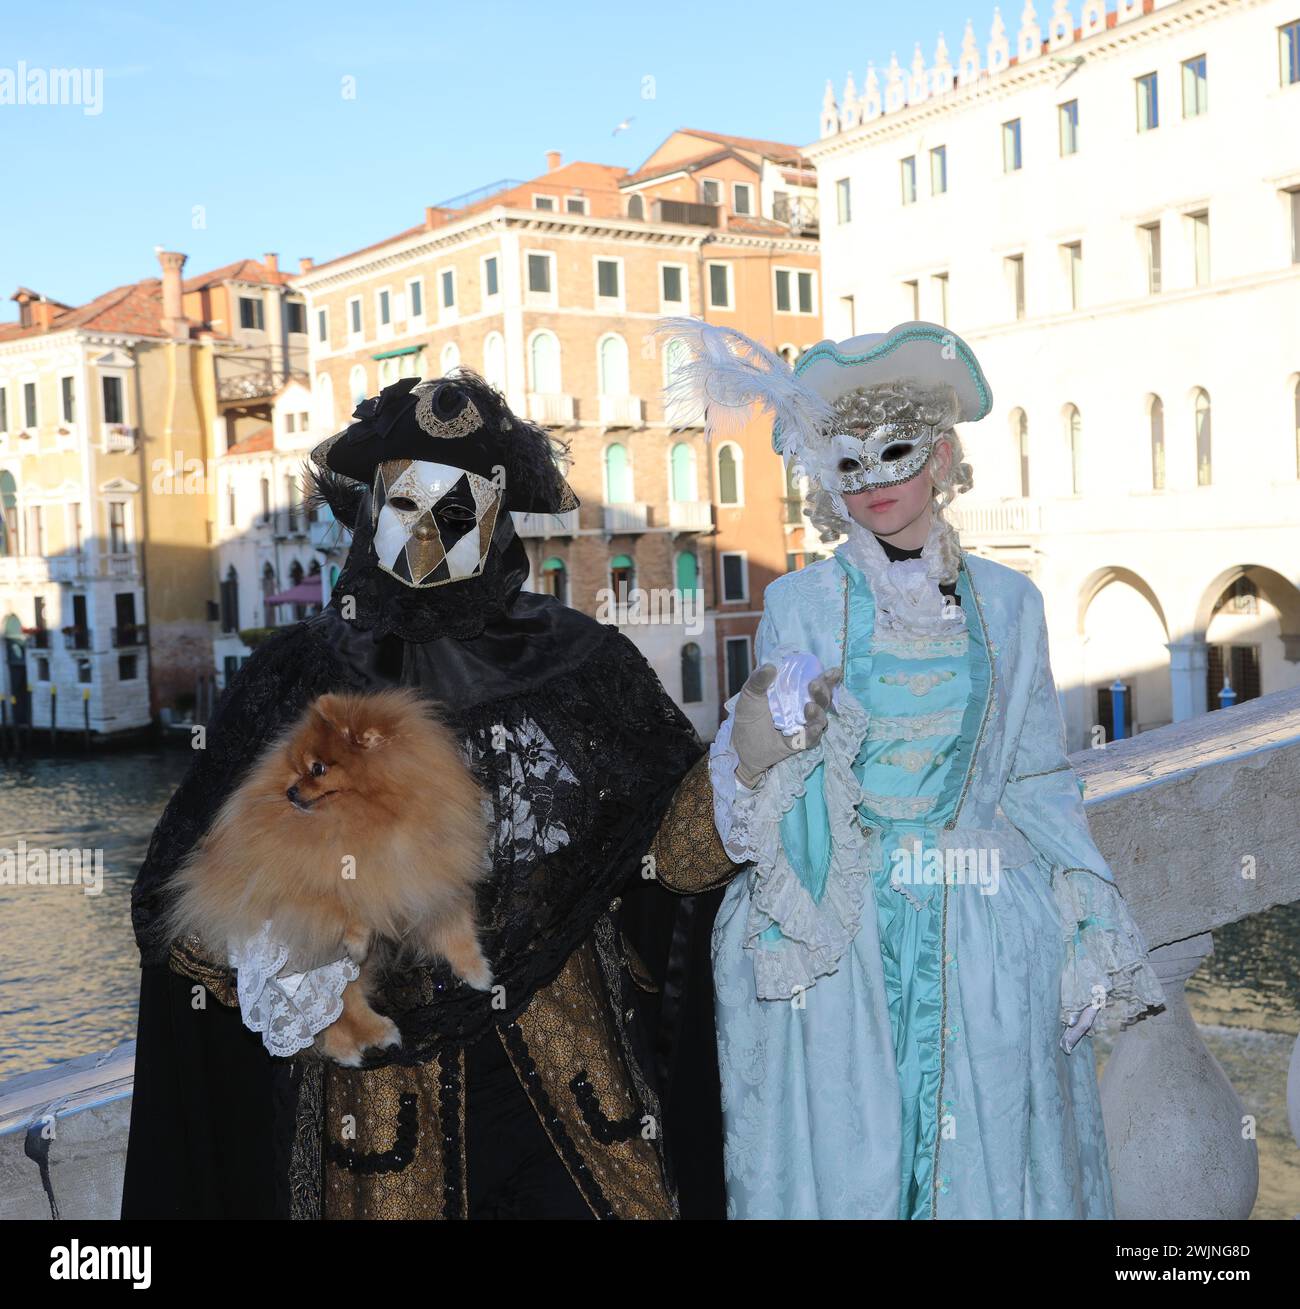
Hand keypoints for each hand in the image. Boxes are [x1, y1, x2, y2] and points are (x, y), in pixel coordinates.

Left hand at [732, 662, 841, 788]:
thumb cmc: (747, 716)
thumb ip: (758, 680)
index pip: (815, 681)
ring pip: (820, 717)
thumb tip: (771, 666)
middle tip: (814, 685)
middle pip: (822, 698)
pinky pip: (812, 738)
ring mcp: (802, 725)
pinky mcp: (799, 742)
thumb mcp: (749, 694)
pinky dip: (814, 733)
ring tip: (809, 707)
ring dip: (819, 712)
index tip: (834, 671)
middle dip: (824, 691)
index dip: (827, 677)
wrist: (740, 745)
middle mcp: (802, 707)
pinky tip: (812, 728)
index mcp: (794, 692)